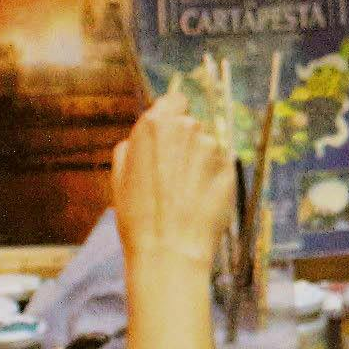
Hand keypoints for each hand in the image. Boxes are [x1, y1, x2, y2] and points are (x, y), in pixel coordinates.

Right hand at [111, 92, 232, 277]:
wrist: (170, 248)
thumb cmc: (139, 216)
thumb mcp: (119, 178)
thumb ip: (130, 148)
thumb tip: (137, 140)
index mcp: (156, 125)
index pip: (175, 100)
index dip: (172, 116)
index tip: (170, 135)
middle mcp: (187, 128)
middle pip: (191, 125)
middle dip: (184, 144)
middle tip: (172, 176)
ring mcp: (211, 147)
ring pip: (207, 147)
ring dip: (199, 162)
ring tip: (185, 195)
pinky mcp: (229, 167)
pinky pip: (220, 166)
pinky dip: (213, 178)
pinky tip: (200, 201)